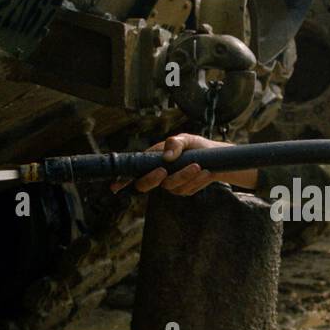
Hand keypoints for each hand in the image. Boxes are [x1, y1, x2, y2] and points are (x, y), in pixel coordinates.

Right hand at [110, 133, 234, 195]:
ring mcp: (170, 184)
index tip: (115, 186)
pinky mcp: (183, 190)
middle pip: (144, 184)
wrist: (215, 158)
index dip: (122, 180)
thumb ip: (175, 143)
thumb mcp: (187, 139)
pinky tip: (205, 172)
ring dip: (184, 176)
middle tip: (164, 170)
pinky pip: (186, 190)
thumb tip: (166, 157)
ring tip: (199, 165)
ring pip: (171, 187)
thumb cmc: (196, 146)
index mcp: (152, 159)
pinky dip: (196, 181)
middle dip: (152, 179)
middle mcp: (158, 174)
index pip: (133, 171)